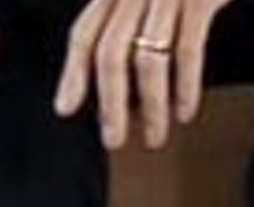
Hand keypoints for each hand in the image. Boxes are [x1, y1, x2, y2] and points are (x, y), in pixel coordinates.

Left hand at [53, 0, 234, 149]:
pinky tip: (185, 112)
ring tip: (154, 138)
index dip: (73, 73)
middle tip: (113, 140)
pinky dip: (185, 87)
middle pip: (110, 52)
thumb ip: (129, 18)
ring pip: (147, 58)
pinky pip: (188, 49)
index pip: (85, 33)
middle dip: (110, 104)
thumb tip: (115, 77)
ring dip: (151, 106)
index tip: (65, 109)